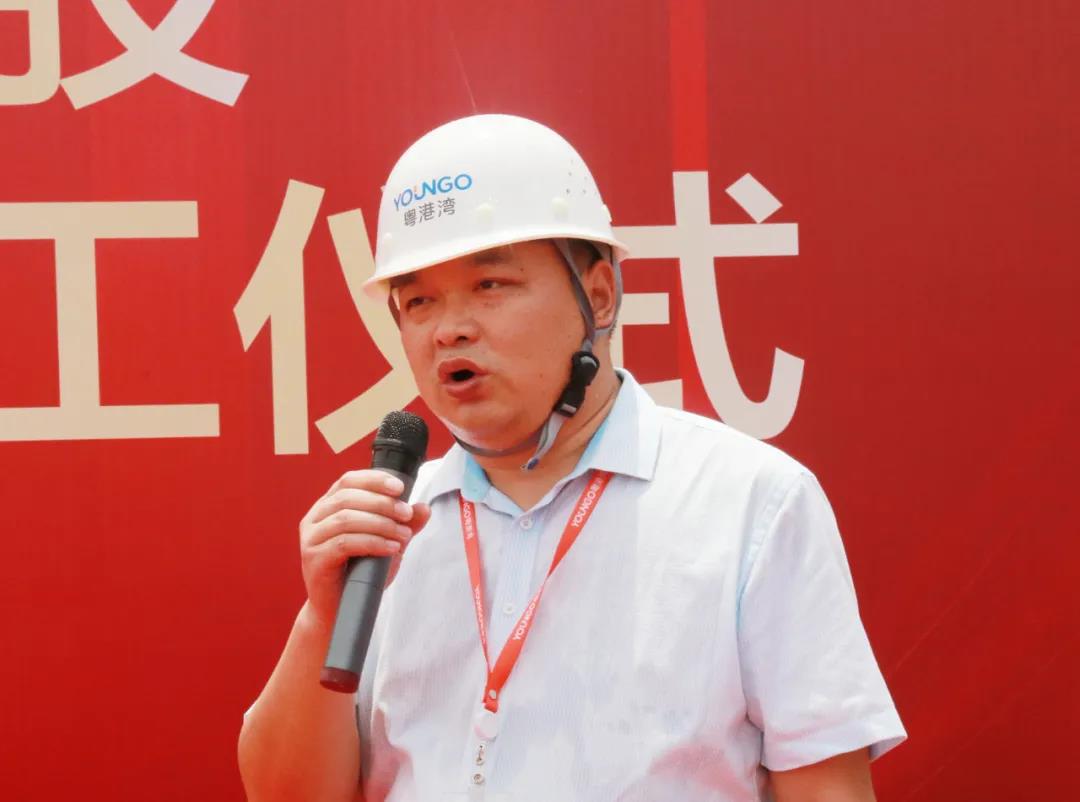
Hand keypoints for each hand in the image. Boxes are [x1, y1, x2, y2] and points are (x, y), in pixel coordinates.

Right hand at [299, 470, 430, 630]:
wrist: (339, 611)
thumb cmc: (360, 574)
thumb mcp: (387, 543)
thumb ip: (403, 525)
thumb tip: (423, 508)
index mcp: (328, 507)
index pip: (348, 481)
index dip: (374, 479)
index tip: (400, 487)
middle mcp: (315, 519)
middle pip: (348, 497)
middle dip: (382, 503)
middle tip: (407, 515)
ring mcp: (311, 539)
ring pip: (346, 518)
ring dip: (380, 523)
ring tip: (404, 535)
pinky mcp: (314, 559)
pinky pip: (344, 543)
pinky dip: (372, 542)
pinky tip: (392, 548)